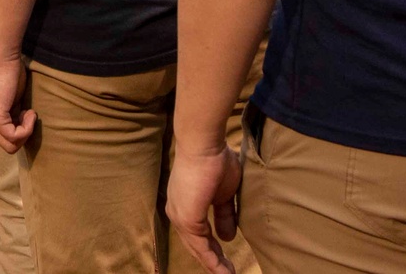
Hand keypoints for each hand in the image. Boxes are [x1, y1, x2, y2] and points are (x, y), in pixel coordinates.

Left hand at [0, 53, 34, 153]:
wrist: (3, 60)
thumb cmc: (11, 76)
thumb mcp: (14, 103)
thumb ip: (14, 117)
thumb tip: (24, 131)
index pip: (8, 142)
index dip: (23, 132)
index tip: (26, 114)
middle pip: (9, 147)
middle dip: (25, 136)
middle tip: (28, 116)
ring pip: (12, 145)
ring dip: (26, 131)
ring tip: (28, 112)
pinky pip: (15, 136)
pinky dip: (27, 127)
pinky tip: (28, 111)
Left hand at [168, 145, 243, 273]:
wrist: (205, 144)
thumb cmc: (215, 161)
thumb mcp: (225, 193)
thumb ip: (225, 215)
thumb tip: (228, 237)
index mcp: (185, 204)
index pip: (198, 234)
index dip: (212, 249)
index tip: (226, 261)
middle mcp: (178, 211)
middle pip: (196, 245)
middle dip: (212, 261)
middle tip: (227, 272)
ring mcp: (180, 216)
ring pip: (197, 249)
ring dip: (214, 265)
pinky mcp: (186, 218)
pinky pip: (201, 246)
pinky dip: (212, 260)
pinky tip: (222, 270)